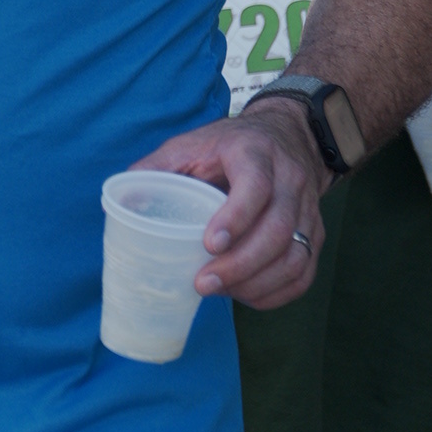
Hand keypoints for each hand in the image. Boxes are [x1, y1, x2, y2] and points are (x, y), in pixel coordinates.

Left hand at [129, 100, 326, 312]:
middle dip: (240, 265)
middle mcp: (290, 179)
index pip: (255, 186)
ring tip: (220, 292)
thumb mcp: (190, 144)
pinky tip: (245, 295)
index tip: (208, 245)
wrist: (288, 136)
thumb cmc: (229, 146)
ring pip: (294, 255)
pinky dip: (276, 292)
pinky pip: (304, 271)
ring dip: (257, 283)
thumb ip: (155, 169)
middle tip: (203, 284)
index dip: (235, 218)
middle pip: (277, 229)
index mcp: (255, 153)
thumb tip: (117, 204)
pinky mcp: (314, 232)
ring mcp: (307, 208)